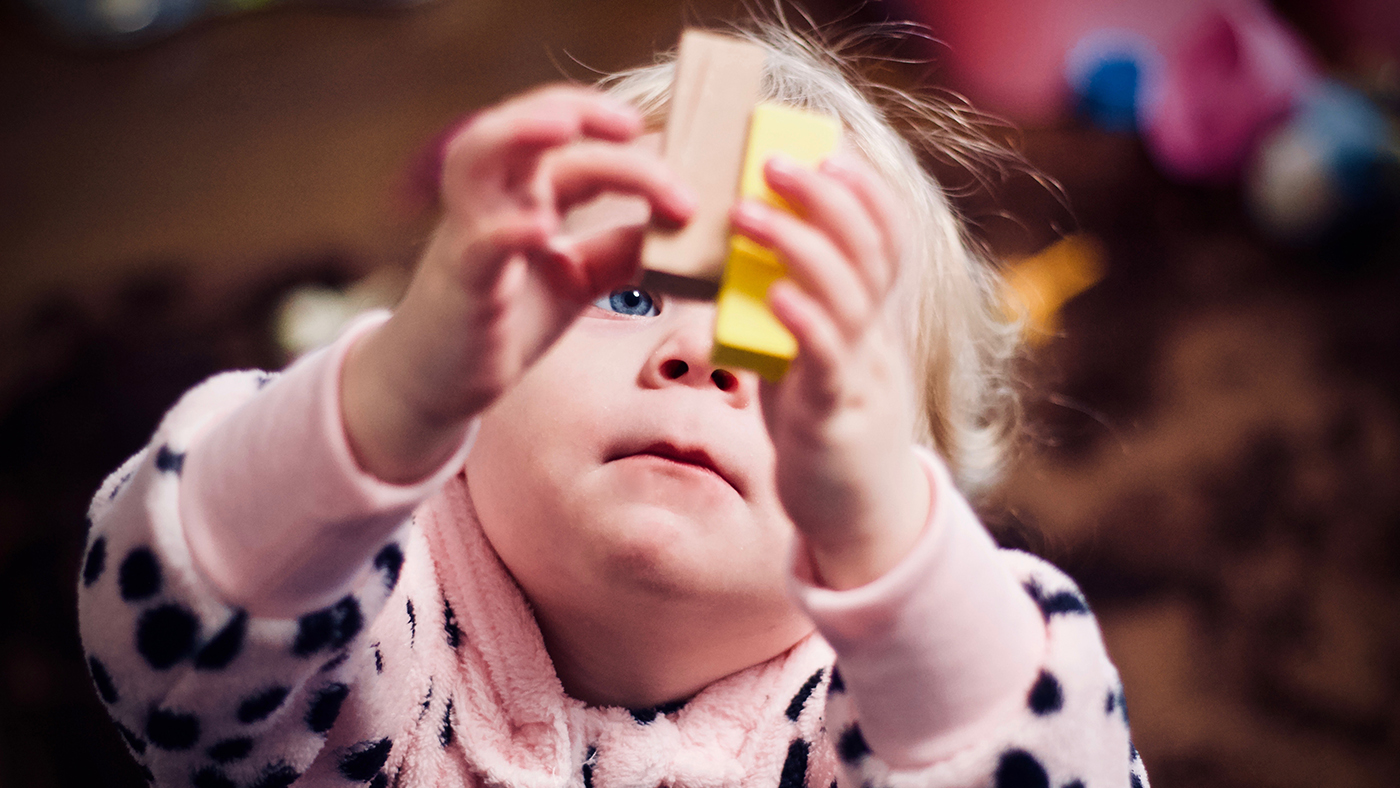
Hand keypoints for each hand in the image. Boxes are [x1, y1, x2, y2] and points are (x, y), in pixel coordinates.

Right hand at [344, 86, 694, 482]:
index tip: (671, 149)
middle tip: (630, 122)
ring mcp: (469, 236)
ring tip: (566, 126)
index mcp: (523, 192)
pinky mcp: (462, 284)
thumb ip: (622, 249)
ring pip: (475, 158)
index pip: (569, 143)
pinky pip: (477, 245)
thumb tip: (683, 228)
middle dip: (572, 107)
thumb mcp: (579, 277)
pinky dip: (507, 230)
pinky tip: (541, 227)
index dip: (618, 139)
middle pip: (520, 125)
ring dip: (518, 132)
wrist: (441, 381)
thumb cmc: (509, 318)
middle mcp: (491, 200)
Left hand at [730, 152, 930, 589]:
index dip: (865, 189)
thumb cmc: (824, 427)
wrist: (855, 517)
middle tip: (773, 160)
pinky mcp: (835, 418)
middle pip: (867, 252)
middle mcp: (875, 339)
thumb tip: (742, 256)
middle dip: (825, 197)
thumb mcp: (809, 357)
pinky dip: (803, 321)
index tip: (828, 148)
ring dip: (798, 245)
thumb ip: (791, 309)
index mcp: (871, 320)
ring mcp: (861, 377)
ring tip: (749, 211)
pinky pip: (826, 362)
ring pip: (847, 297)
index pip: (886, 238)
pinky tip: (773, 293)